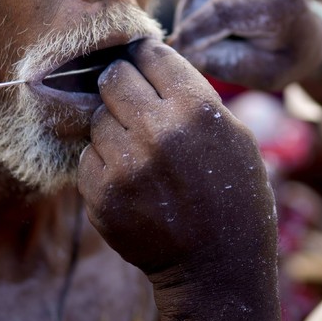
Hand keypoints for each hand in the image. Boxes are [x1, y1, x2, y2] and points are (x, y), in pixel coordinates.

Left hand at [78, 39, 280, 320]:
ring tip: (139, 149)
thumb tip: (151, 59)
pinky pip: (87, 157)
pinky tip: (131, 178)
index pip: (151, 54)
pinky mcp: (101, 195)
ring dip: (112, 126)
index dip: (146, 56)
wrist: (218, 266)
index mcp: (196, 108)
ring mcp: (125, 164)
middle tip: (134, 101)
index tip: (144, 63)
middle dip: (122, 84)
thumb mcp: (234, 134)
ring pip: (97, 117)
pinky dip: (104, 162)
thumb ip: (193, 94)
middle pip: (114, 77)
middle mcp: (157, 130)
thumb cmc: (234, 193)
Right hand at [169, 0, 321, 91]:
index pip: (223, 10)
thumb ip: (228, 65)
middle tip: (185, 48)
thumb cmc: (285, 58)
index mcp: (281, 2)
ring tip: (198, 38)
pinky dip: (192, 2)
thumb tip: (188, 54)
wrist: (304, 34)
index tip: (178, 52)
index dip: (194, 31)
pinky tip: (205, 21)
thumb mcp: (265, 75)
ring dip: (186, 13)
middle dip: (186, 22)